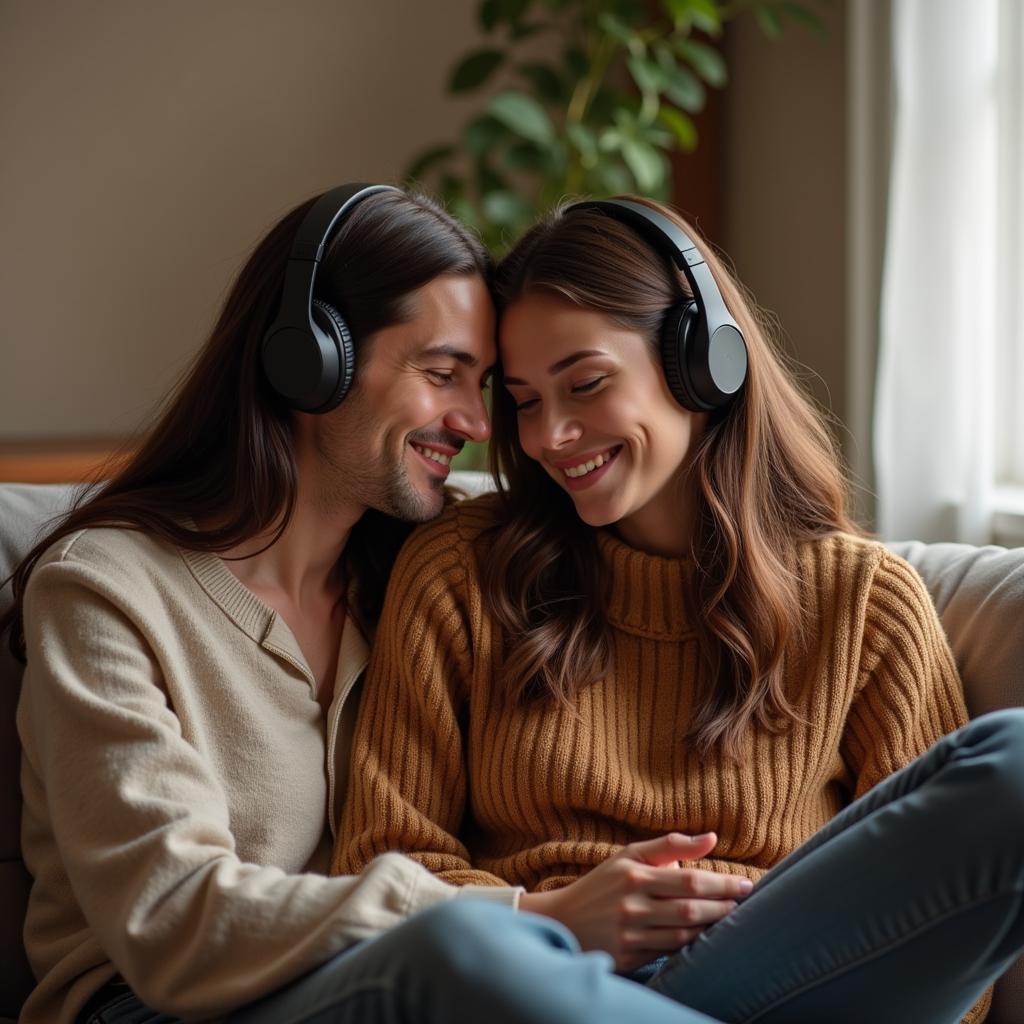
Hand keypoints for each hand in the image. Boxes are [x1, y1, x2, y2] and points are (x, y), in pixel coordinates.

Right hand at [519, 832, 751, 972]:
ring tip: (731, 917)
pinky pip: (670, 952)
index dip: (722, 884)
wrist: (564, 921)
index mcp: (634, 876)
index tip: (747, 884)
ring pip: (684, 934)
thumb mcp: (630, 856)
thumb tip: (711, 838)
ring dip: (712, 926)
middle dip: (724, 906)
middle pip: (690, 908)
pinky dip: (692, 944)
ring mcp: (631, 934)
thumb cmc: (604, 883)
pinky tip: (706, 935)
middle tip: (746, 902)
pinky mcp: (630, 957)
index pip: (689, 880)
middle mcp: (632, 906)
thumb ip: (670, 845)